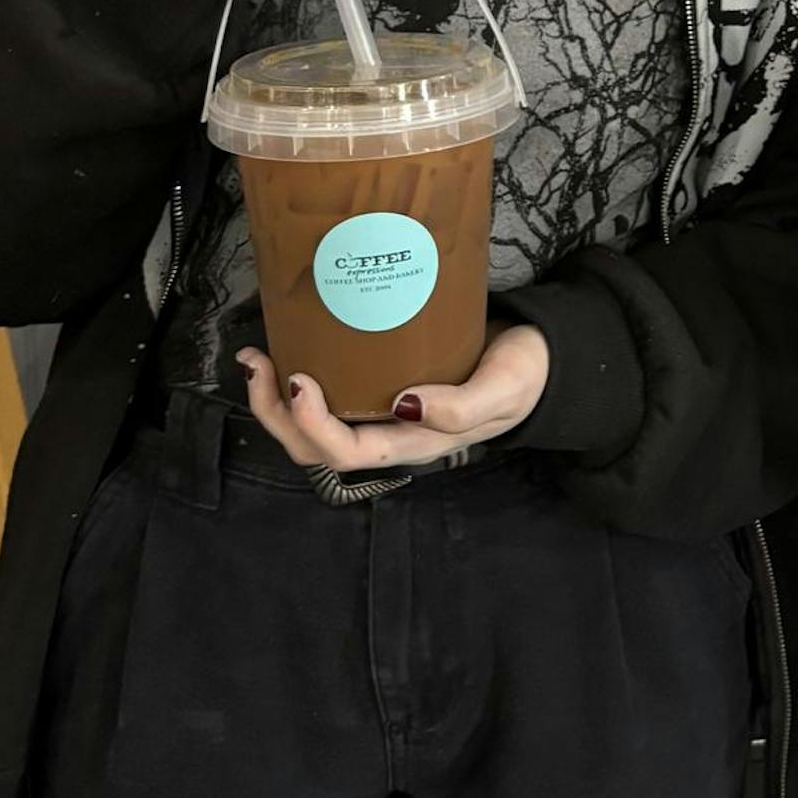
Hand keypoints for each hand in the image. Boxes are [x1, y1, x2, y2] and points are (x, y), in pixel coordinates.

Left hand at [235, 325, 550, 471]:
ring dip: (275, 399)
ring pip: (311, 426)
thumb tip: (406, 404)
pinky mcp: (380, 382)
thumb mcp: (503, 389)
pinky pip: (329, 394)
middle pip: (315, 448)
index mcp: (414, 442)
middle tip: (259, 364)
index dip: (314, 425)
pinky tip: (289, 345)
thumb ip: (463, 404)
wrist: (538, 359)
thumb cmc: (523, 375)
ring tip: (258, 358)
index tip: (300, 380)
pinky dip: (297, 378)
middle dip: (277, 414)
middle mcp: (388, 434)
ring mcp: (380, 412)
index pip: (349, 453)